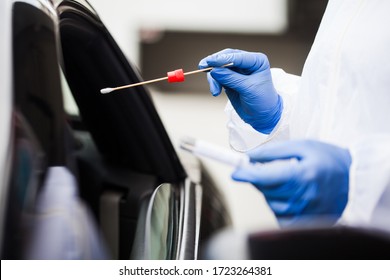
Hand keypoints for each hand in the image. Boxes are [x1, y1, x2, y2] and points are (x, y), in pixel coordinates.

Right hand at [198, 49, 282, 133]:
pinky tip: (215, 91)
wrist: (262, 116)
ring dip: (213, 78)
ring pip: (219, 68)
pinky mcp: (230, 79)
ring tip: (215, 91)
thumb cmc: (262, 101)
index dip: (223, 58)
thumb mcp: (248, 89)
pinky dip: (214, 82)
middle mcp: (247, 63)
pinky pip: (218, 77)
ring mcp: (237, 71)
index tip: (210, 61)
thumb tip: (214, 71)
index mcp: (257, 61)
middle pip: (226, 58)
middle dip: (214, 64)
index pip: (238, 56)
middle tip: (203, 68)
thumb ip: (231, 79)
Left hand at [232, 140, 351, 226]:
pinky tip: (290, 194)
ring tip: (288, 180)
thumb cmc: (328, 159)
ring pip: (270, 202)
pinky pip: (279, 215)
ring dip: (271, 190)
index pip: (264, 177)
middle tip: (271, 168)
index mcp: (301, 176)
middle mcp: (302, 197)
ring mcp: (304, 212)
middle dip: (260, 178)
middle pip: (264, 190)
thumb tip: (249, 157)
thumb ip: (272, 151)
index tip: (235, 172)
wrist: (354, 179)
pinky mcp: (305, 221)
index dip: (246, 174)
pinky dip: (278, 204)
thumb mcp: (301, 146)